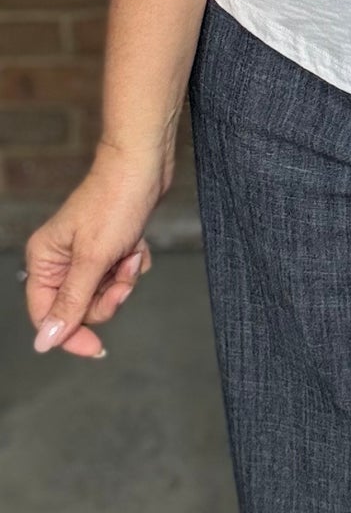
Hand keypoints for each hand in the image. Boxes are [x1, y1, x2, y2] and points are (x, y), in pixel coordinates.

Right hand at [22, 142, 166, 358]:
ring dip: (123, 278)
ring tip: (131, 252)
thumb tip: (44, 342)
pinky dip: (132, 264)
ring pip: (104, 292)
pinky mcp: (109, 246)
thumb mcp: (92, 259)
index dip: (70, 334)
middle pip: (80, 307)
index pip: (46, 316)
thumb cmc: (115, 202)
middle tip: (122, 274)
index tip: (97, 348)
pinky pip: (120, 275)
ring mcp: (85, 253)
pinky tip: (137, 244)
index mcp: (43, 260)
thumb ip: (70, 303)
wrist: (145, 164)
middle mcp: (60, 259)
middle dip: (107, 296)